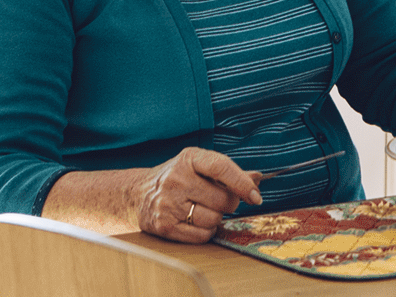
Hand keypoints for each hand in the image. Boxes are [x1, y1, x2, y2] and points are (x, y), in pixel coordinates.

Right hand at [132, 147, 264, 242]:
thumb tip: (257, 178)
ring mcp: (168, 203)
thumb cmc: (177, 178)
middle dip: (228, 204)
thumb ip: (229, 172)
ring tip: (202, 209)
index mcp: (189, 159)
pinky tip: (195, 221)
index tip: (255, 196)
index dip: (242, 183)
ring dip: (215, 218)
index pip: (221, 168)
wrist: (138, 193)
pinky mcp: (164, 226)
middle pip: (222, 200)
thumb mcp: (199, 165)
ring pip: (213, 219)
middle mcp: (177, 179)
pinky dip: (205, 231)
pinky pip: (202, 235)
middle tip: (219, 201)